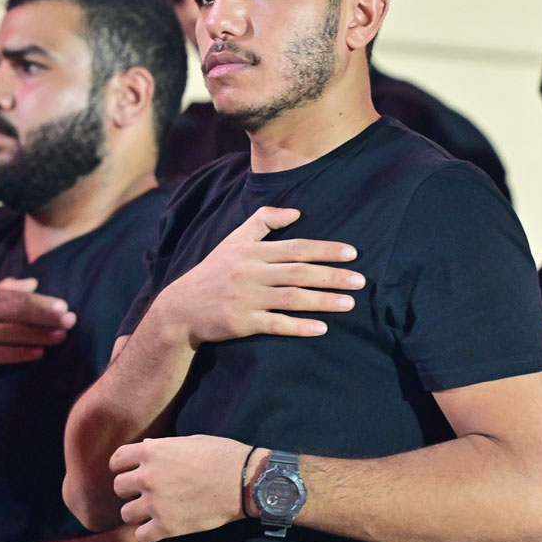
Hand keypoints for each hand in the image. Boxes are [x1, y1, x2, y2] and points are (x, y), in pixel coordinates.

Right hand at [0, 277, 76, 384]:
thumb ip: (5, 290)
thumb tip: (34, 283)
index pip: (19, 297)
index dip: (44, 302)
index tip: (66, 307)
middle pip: (19, 312)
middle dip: (47, 317)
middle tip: (71, 321)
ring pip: (13, 333)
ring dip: (40, 335)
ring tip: (61, 337)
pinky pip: (2, 354)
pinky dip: (22, 353)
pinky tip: (39, 353)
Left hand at [112, 436, 255, 541]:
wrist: (244, 481)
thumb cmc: (221, 455)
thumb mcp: (188, 441)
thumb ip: (162, 447)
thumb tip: (145, 448)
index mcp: (151, 452)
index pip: (117, 461)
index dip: (123, 468)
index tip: (130, 473)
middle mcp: (147, 476)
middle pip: (119, 488)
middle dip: (131, 491)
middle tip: (146, 493)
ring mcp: (155, 503)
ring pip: (126, 514)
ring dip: (138, 513)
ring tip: (153, 512)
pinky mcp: (167, 526)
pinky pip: (141, 536)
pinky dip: (148, 534)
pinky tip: (159, 529)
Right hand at [151, 207, 361, 346]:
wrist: (181, 309)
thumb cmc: (212, 273)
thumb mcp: (232, 241)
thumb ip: (262, 222)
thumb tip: (296, 212)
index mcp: (250, 252)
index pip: (295, 248)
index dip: (324, 250)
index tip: (352, 253)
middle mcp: (249, 273)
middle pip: (298, 273)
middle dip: (332, 276)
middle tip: (361, 281)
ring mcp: (245, 299)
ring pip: (291, 299)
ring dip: (324, 301)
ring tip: (350, 304)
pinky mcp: (241, 323)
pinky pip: (276, 324)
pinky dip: (300, 327)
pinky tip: (322, 328)